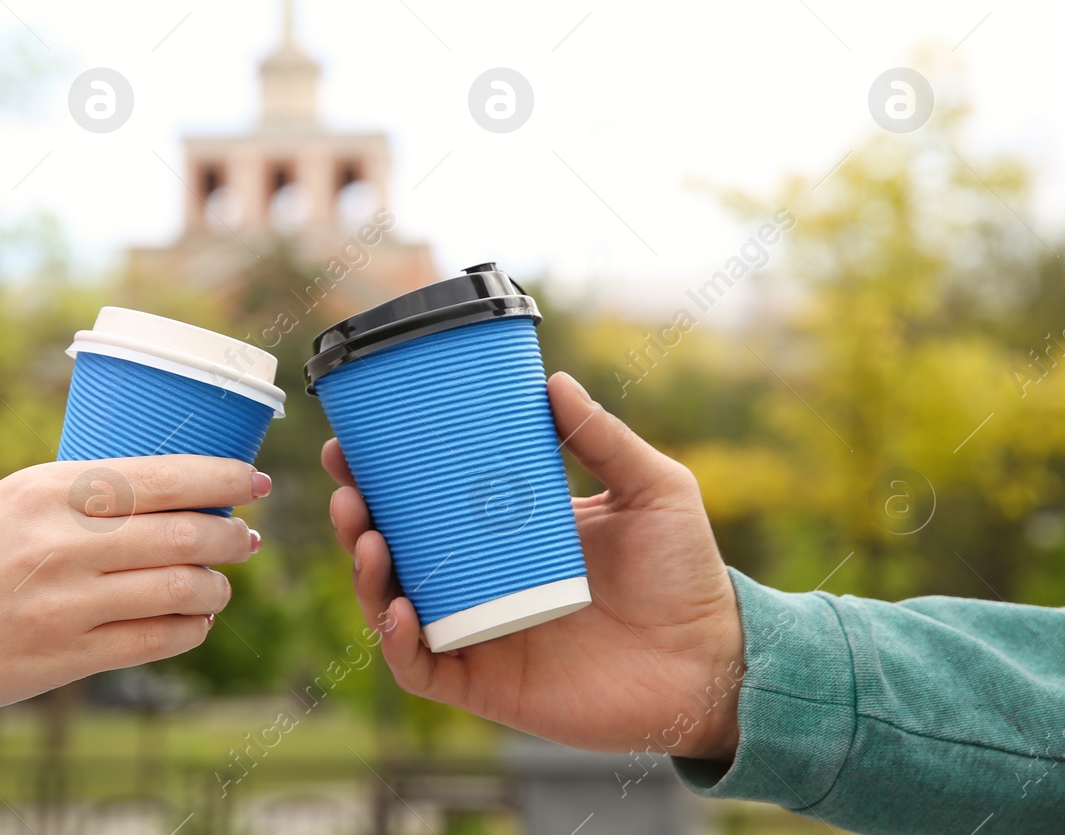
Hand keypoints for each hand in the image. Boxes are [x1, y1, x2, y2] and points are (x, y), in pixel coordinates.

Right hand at [0, 455, 267, 717]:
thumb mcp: (5, 500)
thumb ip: (70, 498)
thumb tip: (149, 493)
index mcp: (49, 490)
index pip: (162, 475)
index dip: (222, 477)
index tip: (255, 480)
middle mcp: (64, 542)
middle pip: (186, 533)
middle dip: (232, 535)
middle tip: (247, 537)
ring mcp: (67, 604)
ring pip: (181, 589)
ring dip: (216, 587)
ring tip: (219, 585)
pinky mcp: (66, 658)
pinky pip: (156, 641)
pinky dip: (189, 628)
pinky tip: (193, 621)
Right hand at [326, 372, 742, 760]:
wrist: (715, 662)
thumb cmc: (686, 576)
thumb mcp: (651, 490)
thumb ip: (605, 438)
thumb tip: (553, 379)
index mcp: (504, 536)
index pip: (425, 501)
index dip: (380, 477)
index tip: (354, 443)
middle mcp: (479, 583)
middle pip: (393, 550)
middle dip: (357, 519)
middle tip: (349, 488)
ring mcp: (478, 633)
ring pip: (392, 606)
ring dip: (366, 574)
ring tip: (368, 537)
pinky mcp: (487, 684)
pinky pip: (421, 667)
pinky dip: (398, 642)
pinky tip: (400, 610)